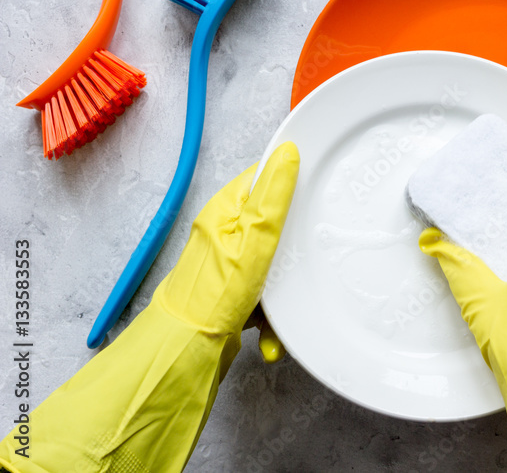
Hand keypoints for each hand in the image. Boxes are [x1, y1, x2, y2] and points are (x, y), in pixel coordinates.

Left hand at [0, 143, 298, 472]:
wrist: (187, 351)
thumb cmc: (213, 295)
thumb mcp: (253, 238)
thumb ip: (272, 197)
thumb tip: (287, 155)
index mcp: (226, 209)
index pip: (265, 177)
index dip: (293, 183)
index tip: (319, 191)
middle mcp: (226, 232)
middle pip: (276, 223)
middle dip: (296, 246)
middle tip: (308, 253)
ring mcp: (231, 263)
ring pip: (276, 260)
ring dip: (286, 287)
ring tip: (284, 302)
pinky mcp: (236, 293)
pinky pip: (267, 292)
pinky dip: (273, 313)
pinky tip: (271, 331)